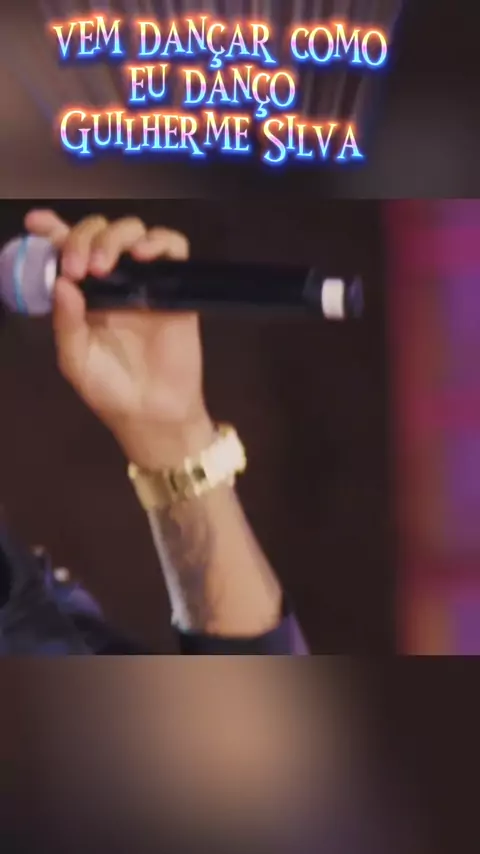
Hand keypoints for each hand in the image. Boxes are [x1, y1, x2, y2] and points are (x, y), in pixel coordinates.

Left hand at [24, 209, 212, 467]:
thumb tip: (61, 282)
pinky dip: (160, 240)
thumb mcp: (75, 360)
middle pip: (98, 232)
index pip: (66, 250)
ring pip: (132, 231)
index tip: (36, 223)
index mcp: (82, 294)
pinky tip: (145, 255)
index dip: (52, 230)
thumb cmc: (110, 390)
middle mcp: (112, 280)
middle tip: (78, 267)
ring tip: (104, 267)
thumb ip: (66, 322)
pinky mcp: (174, 287)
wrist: (152, 413)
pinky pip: (174, 247)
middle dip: (82, 238)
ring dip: (114, 238)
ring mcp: (144, 281)